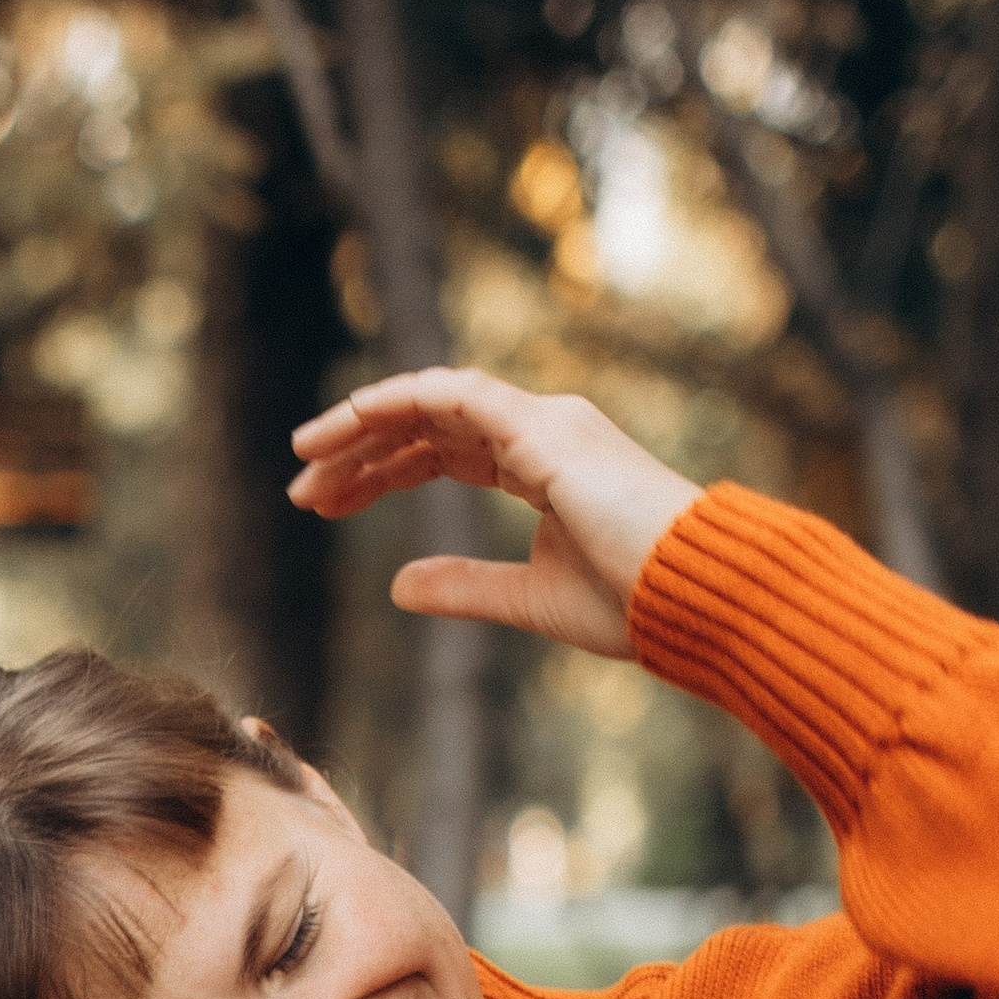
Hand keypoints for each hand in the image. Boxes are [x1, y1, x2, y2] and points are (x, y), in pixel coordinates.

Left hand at [289, 368, 700, 658]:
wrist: (699, 597)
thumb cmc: (636, 602)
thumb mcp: (528, 599)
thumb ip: (463, 586)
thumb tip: (398, 587)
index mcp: (543, 464)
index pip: (443, 452)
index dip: (380, 471)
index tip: (324, 502)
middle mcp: (542, 431)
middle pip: (428, 426)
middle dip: (359, 452)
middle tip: (300, 489)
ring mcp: (546, 424)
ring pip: (432, 402)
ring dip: (365, 424)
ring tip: (306, 458)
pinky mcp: (546, 431)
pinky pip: (458, 396)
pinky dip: (401, 401)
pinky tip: (352, 420)